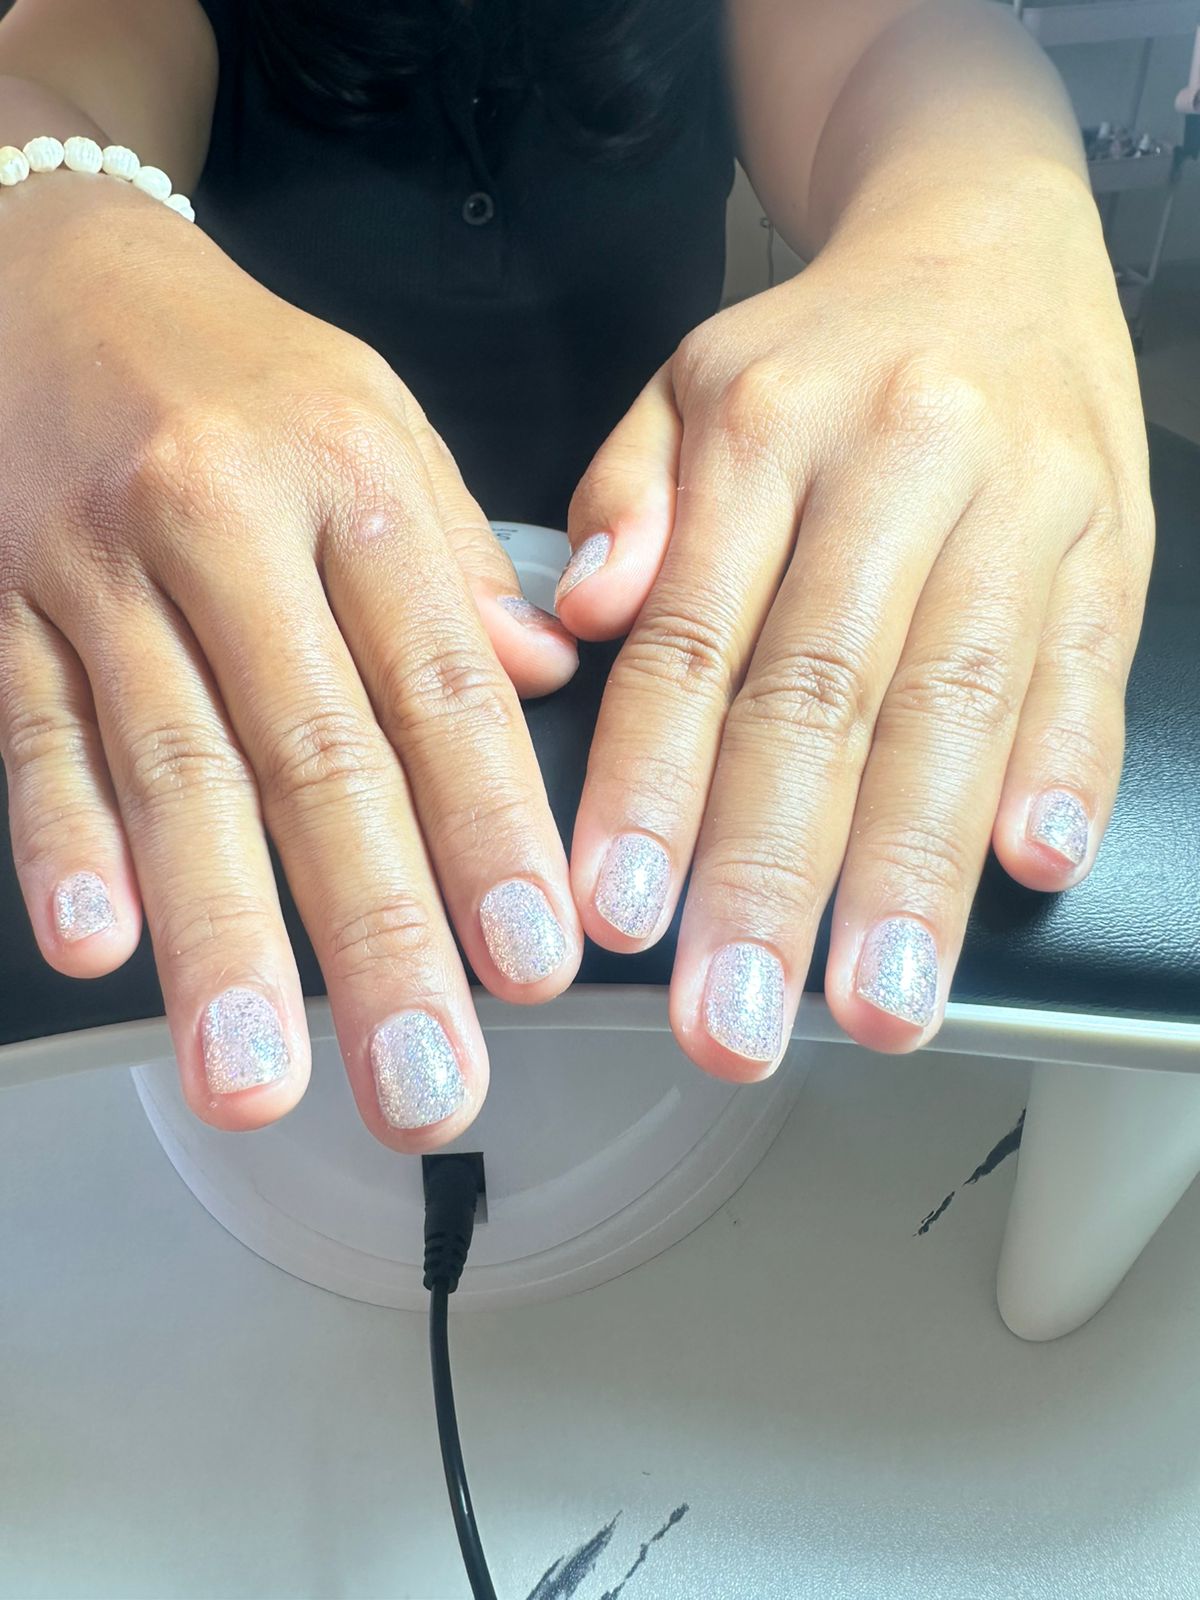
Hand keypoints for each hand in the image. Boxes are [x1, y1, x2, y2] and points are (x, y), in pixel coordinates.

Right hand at [0, 174, 580, 1144]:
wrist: (45, 268)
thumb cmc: (237, 371)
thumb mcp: (376, 419)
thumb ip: (459, 559)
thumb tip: (546, 680)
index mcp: (347, 476)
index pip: (438, 681)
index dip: (491, 829)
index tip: (536, 960)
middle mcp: (222, 523)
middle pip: (312, 754)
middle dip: (375, 935)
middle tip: (423, 1083)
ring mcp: (94, 569)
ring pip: (171, 769)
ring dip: (219, 935)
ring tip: (256, 1074)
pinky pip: (33, 730)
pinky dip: (64, 841)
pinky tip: (99, 945)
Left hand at [560, 168, 1152, 1073]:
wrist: (991, 239)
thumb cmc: (821, 354)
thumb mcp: (687, 385)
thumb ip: (624, 500)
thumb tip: (581, 618)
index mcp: (765, 429)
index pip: (694, 636)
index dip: (652, 785)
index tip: (617, 914)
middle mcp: (897, 463)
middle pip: (824, 696)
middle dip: (774, 875)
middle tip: (735, 1017)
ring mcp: (1020, 502)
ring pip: (958, 703)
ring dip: (914, 869)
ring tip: (878, 1000)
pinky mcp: (1109, 541)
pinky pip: (1086, 666)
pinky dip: (1065, 770)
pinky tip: (1031, 864)